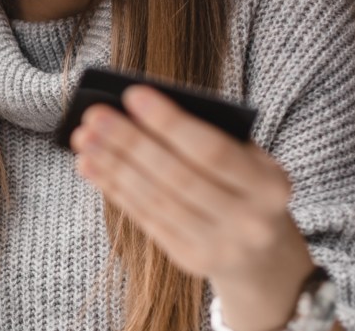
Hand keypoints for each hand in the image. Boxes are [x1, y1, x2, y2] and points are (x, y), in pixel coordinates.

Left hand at [70, 86, 314, 330]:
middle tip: (94, 115)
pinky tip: (91, 165)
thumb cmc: (244, 184)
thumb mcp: (245, 158)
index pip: (213, 150)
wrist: (265, 254)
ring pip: (155, 200)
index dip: (170, 122)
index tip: (132, 94)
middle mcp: (249, 221)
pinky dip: (114, 188)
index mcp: (270, 185)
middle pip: (177, 177)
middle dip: (130, 142)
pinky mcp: (191, 261)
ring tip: (84, 138)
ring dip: (113, 165)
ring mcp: (220, 247)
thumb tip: (137, 108)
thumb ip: (206, 133)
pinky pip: (146, 219)